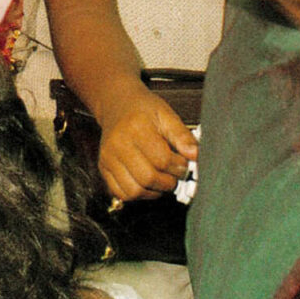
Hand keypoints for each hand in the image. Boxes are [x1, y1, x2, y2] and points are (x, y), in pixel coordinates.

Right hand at [96, 86, 197, 202]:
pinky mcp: (103, 167)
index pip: (162, 159)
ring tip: (162, 180)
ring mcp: (108, 158)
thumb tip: (195, 155)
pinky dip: (138, 194)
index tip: (183, 163)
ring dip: (154, 191)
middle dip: (168, 182)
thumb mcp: (167, 115)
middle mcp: (118, 144)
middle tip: (175, 174)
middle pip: (147, 178)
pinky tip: (147, 184)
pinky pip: (121, 192)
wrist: (117, 104)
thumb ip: (182, 135)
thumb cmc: (143, 109)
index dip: (178, 166)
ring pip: (133, 190)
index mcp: (136, 127)